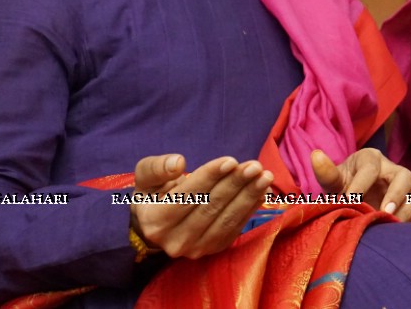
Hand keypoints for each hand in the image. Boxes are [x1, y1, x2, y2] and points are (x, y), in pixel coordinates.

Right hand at [130, 153, 272, 258]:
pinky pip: (236, 228)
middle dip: (236, 184)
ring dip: (249, 196)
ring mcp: (196, 249)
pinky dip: (251, 208)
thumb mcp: (145, 178)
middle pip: (211, 207)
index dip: (210, 177)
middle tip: (255, 166)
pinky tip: (262, 191)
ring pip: (227, 219)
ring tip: (265, 176)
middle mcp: (176, 240)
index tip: (231, 161)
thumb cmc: (153, 196)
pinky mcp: (213, 249)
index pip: (188, 196)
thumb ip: (156, 168)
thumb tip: (178, 164)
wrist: (155, 227)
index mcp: (156, 221)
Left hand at [311, 148, 410, 221]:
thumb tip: (315, 155)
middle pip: (404, 176)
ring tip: (392, 222)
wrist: (353, 202)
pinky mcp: (410, 203)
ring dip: (406, 209)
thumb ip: (326, 173)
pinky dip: (409, 218)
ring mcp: (404, 187)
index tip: (349, 201)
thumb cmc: (343, 188)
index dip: (360, 185)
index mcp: (371, 159)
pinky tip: (395, 229)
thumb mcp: (333, 182)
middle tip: (383, 211)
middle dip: (395, 194)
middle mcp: (392, 169)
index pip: (370, 169)